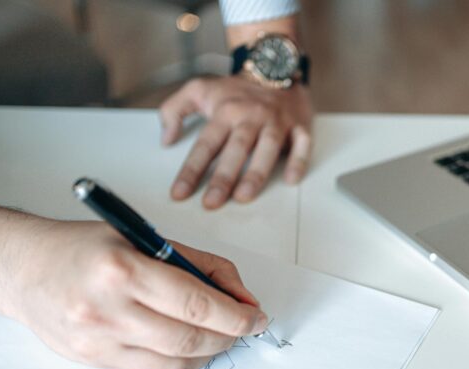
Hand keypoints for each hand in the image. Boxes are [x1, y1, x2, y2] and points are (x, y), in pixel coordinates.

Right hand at [8, 220, 266, 368]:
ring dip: (209, 352)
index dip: (235, 316)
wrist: (26, 268)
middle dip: (229, 336)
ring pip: (175, 362)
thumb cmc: (87, 248)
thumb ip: (200, 266)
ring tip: (218, 336)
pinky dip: (181, 361)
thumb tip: (241, 297)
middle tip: (243, 326)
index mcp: (123, 269)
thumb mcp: (146, 238)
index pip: (196, 303)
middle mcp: (108, 309)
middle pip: (190, 338)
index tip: (255, 317)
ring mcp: (98, 340)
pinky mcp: (94, 360)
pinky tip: (188, 345)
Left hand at [160, 76, 313, 208]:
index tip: (180, 193)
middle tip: (211, 202)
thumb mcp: (198, 89)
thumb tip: (166, 140)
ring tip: (244, 196)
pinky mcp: (300, 125)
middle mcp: (251, 117)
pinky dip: (298, 161)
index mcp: (225, 111)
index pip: (205, 145)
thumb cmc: (236, 89)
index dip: (191, 170)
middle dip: (223, 178)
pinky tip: (290, 180)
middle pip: (235, 149)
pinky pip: (302, 144)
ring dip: (256, 173)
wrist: (273, 67)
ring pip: (267, 148)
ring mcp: (277, 122)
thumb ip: (173, 110)